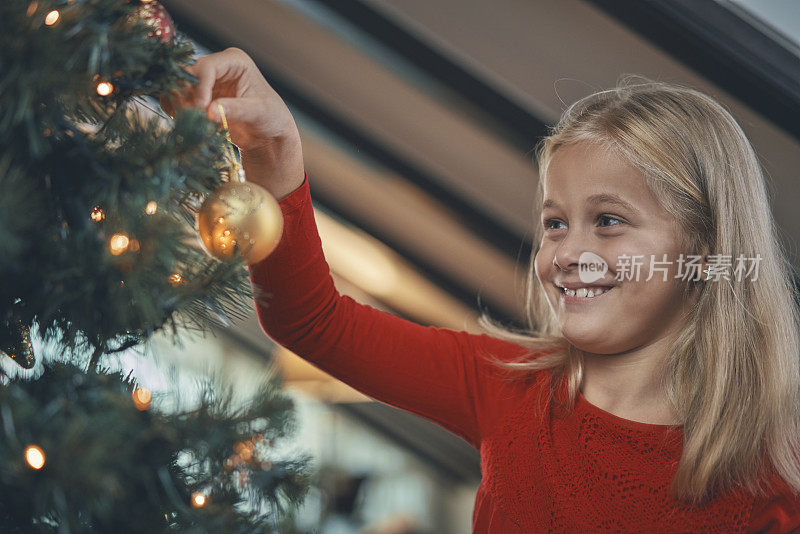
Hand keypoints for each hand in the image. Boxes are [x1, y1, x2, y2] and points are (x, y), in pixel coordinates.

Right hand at [160, 48, 303, 199]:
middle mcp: (217, 66)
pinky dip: (176, 108)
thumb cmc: (270, 118)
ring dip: (180, 103)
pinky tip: (182, 120)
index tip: (201, 109)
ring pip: (179, 86)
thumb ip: (236, 110)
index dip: (200, 87)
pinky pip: (178, 98)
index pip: (207, 67)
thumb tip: (211, 111)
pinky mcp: (198, 96)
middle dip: (187, 96)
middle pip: (188, 74)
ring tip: (190, 121)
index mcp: (235, 61)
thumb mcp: (257, 112)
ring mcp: (206, 81)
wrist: (267, 134)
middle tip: (192, 117)